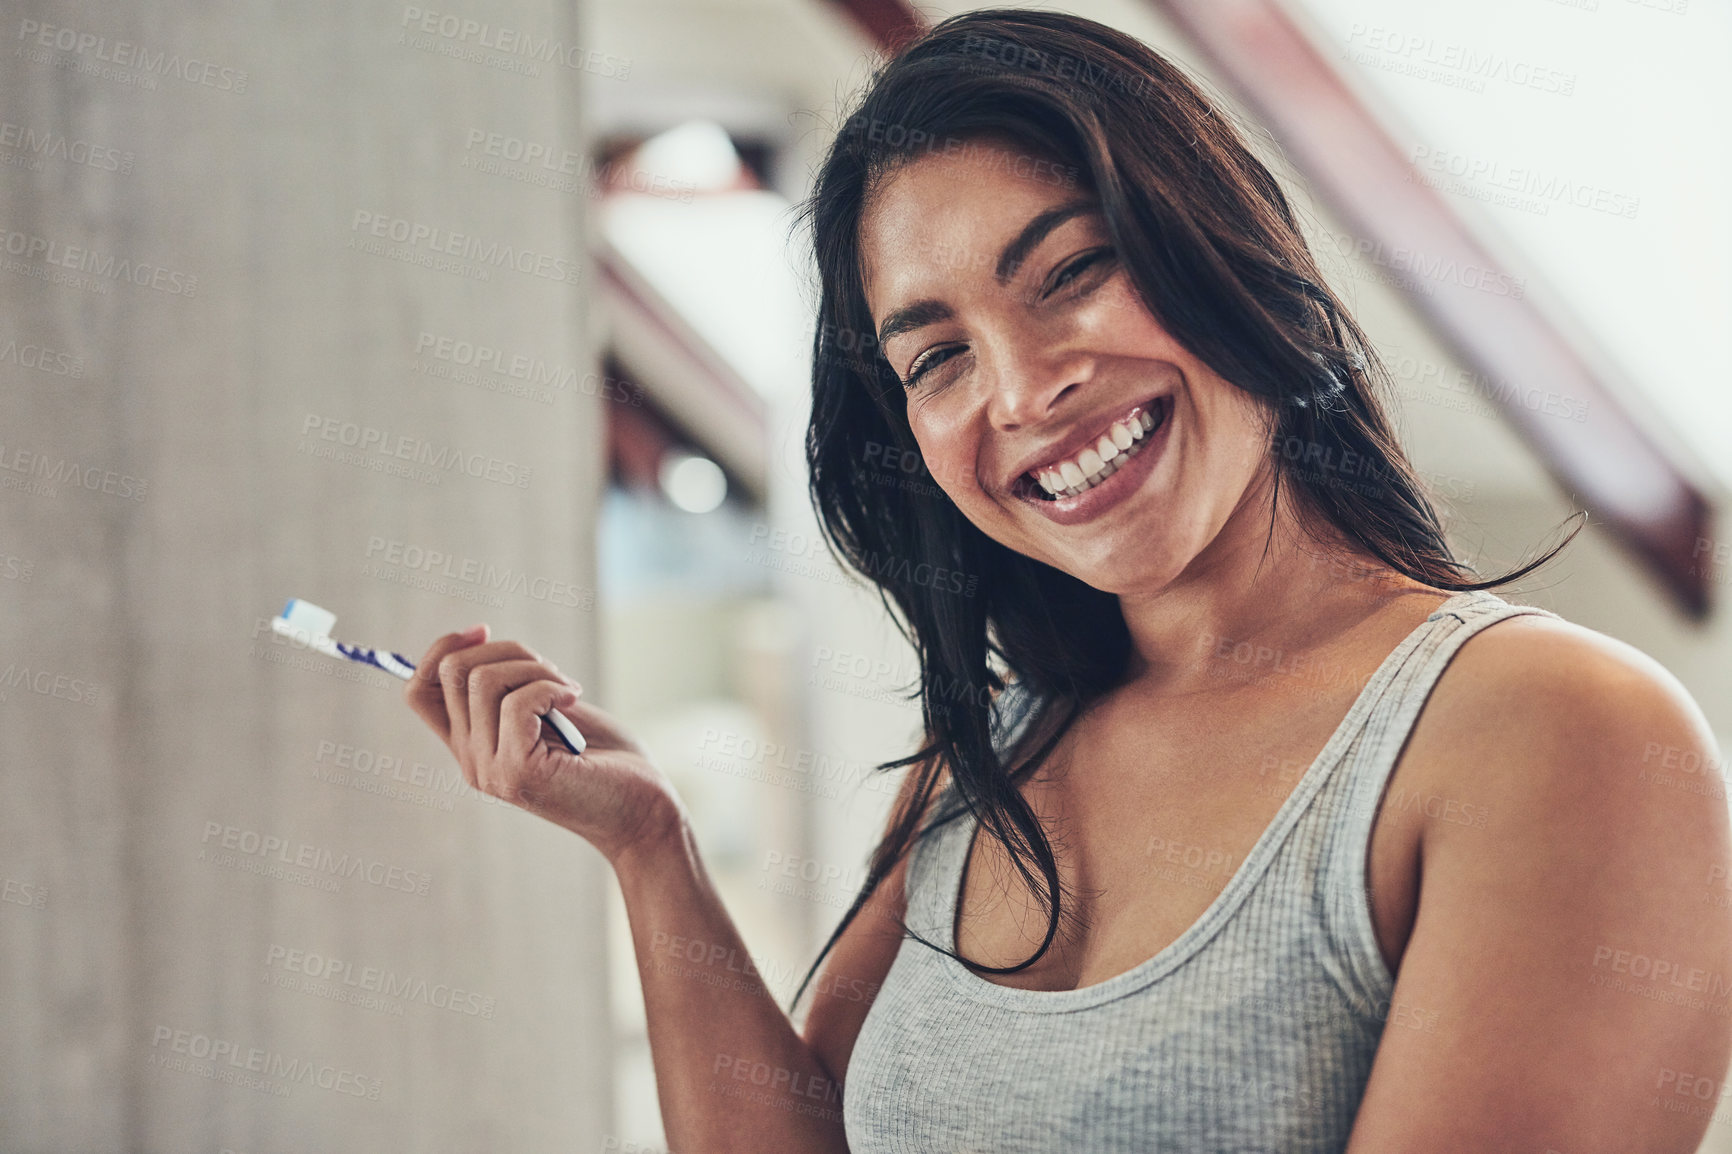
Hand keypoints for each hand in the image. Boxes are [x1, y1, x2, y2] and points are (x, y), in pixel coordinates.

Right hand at [404, 624, 686, 865]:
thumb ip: (511, 685)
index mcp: (472, 745)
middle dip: (508, 651)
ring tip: (567, 689)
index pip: (419, 691)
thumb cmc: (604, 756)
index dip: (441, 650)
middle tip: (551, 671)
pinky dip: (551, 687)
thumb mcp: (548, 709)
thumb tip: (477, 639)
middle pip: (452, 672)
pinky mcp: (517, 773)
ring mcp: (489, 770)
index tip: (482, 631)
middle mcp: (471, 761)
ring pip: (484, 681)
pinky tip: (574, 699)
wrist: (642, 807)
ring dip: (536, 669)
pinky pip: (518, 701)